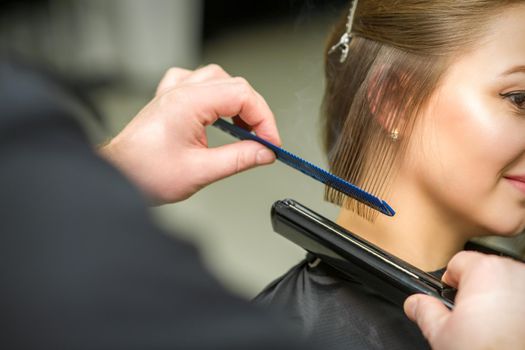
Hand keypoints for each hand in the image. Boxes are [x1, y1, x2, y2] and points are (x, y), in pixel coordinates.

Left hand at [100, 65, 279, 203]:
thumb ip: (239, 159)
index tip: (270, 142)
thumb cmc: (145, 172)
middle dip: (255, 113)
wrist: (118, 175)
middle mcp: (181, 92)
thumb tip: (264, 152)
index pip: (242, 96)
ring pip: (218, 79)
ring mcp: (174, 93)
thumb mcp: (201, 171)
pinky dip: (214, 93)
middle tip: (262, 140)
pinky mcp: (169, 100)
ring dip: (237, 100)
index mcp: (189, 103)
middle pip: (235, 85)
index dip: (264, 119)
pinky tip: (216, 110)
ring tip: (244, 126)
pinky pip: (196, 82)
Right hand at [404, 251, 524, 349]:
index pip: (458, 261)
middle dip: (476, 290)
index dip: (449, 282)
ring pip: (508, 285)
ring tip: (492, 327)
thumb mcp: (442, 335)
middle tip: (470, 319)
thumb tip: (414, 304)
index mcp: (486, 272)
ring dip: (499, 298)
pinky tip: (510, 330)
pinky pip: (522, 299)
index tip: (450, 299)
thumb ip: (424, 311)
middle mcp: (514, 273)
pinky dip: (516, 310)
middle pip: (485, 271)